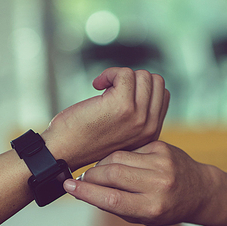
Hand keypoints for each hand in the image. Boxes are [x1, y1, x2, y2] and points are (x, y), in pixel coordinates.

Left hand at [41, 68, 168, 170]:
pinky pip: (125, 74)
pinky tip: (97, 85)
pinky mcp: (123, 106)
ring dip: (119, 76)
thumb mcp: (121, 132)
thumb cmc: (86, 140)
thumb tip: (144, 84)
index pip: (163, 94)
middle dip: (132, 79)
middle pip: (156, 82)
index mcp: (152, 133)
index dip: (140, 88)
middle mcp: (150, 127)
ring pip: (143, 76)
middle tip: (110, 90)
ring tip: (103, 88)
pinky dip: (110, 73)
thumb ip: (137, 116)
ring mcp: (138, 117)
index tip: (118, 95)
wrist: (64, 152)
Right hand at [63, 141, 208, 225]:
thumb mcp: (143, 217)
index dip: (86, 192)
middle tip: (82, 180)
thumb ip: (116, 206)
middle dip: (91, 176)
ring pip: (117, 158)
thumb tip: (85, 191)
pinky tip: (121, 165)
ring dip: (102, 165)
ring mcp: (162, 163)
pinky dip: (119, 158)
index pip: (112, 199)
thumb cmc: (165, 208)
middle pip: (111, 174)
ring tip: (99, 173)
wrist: (198, 190)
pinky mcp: (162, 147)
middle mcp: (159, 185)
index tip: (68, 186)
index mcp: (153, 208)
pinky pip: (129, 150)